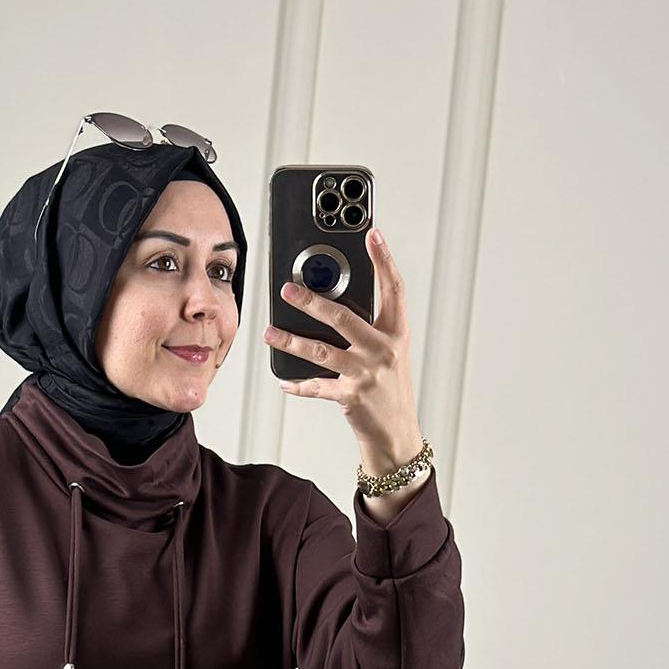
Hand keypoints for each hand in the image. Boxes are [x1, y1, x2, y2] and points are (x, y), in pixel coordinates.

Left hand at [262, 229, 422, 462]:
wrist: (397, 433)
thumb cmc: (390, 389)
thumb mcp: (388, 353)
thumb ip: (369, 327)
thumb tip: (331, 303)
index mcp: (397, 333)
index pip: (393, 289)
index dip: (384, 260)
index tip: (372, 235)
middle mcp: (384, 350)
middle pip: (344, 317)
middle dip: (312, 301)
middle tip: (287, 289)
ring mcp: (367, 373)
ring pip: (322, 351)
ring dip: (292, 340)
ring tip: (271, 332)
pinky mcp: (351, 396)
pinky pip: (317, 386)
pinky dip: (297, 384)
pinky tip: (283, 380)